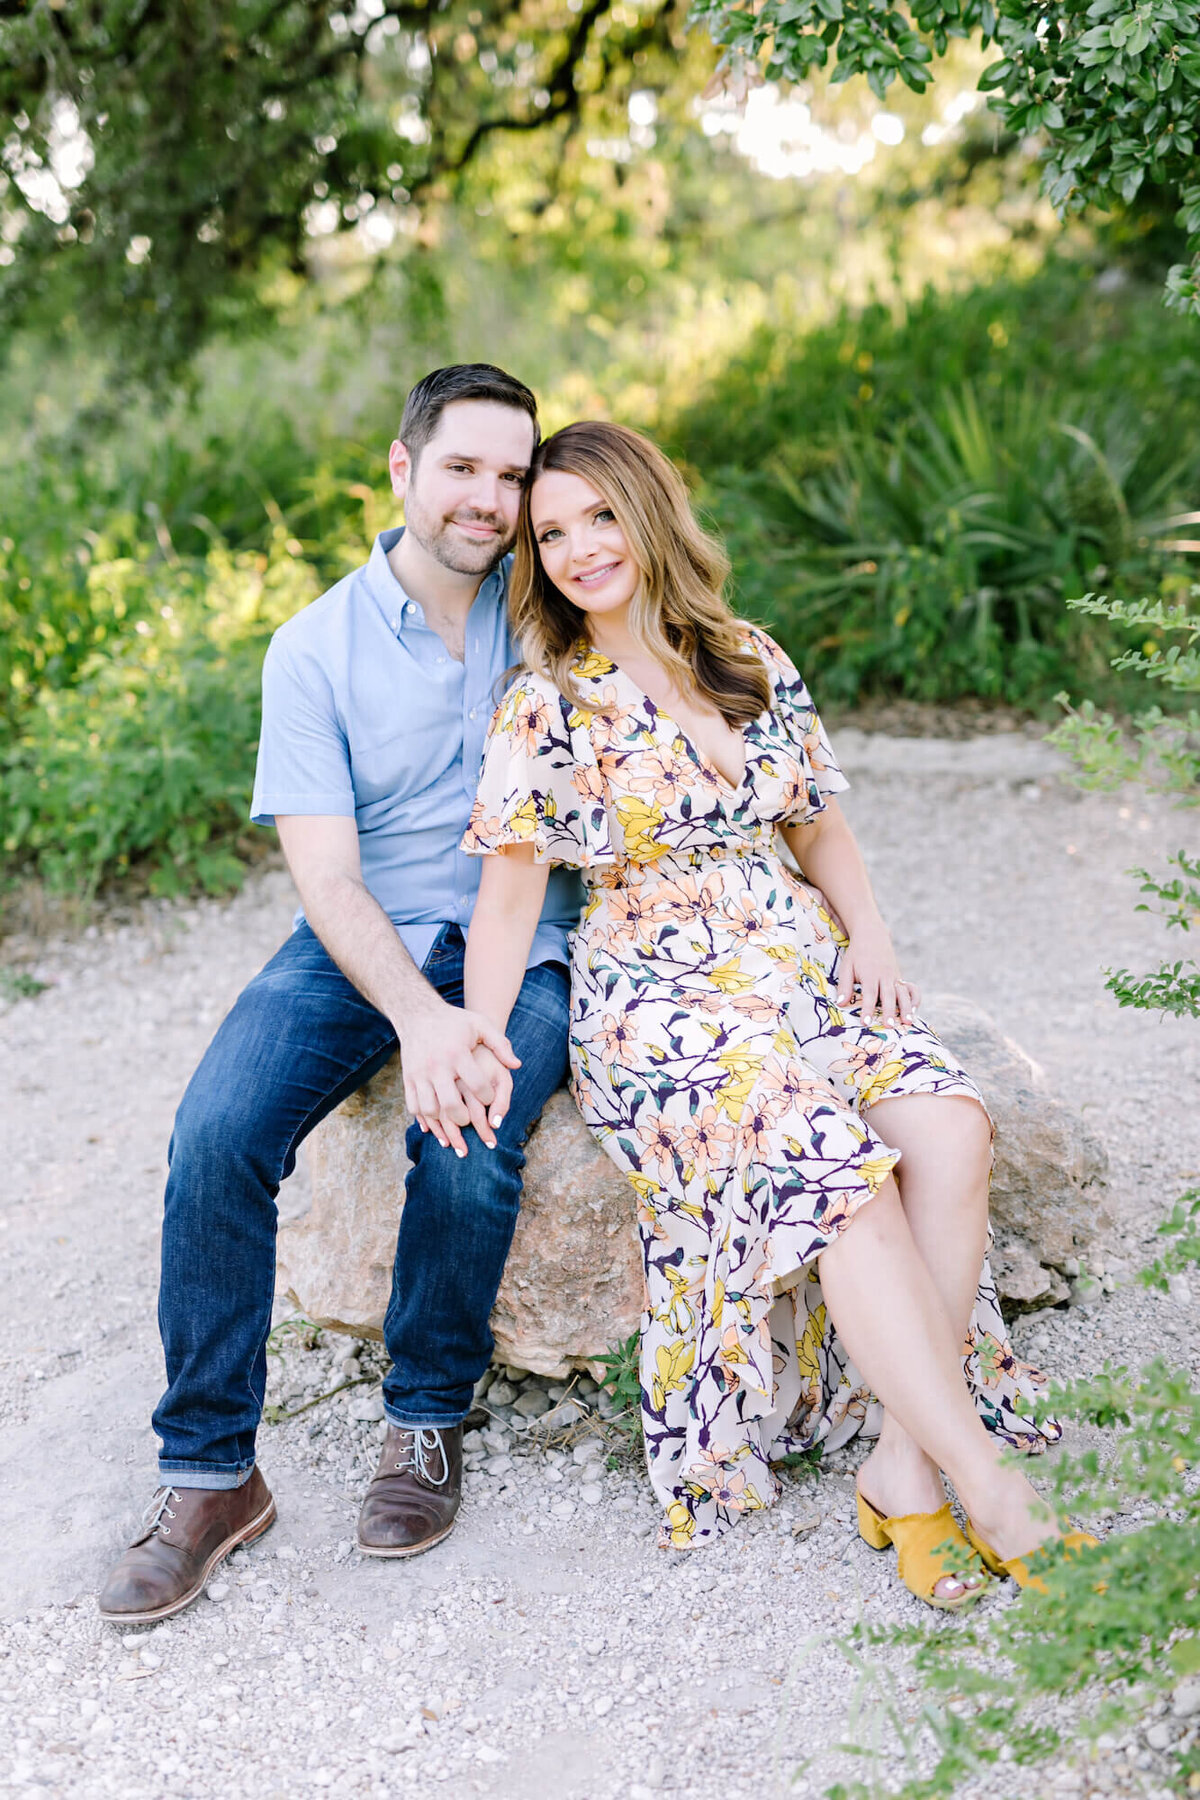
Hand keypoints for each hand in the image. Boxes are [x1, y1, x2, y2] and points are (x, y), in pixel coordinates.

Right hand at [400, 1000, 520, 1157]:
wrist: (418, 1013)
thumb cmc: (454, 1021)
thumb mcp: (480, 1024)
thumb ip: (500, 1044)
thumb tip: (517, 1065)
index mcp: (457, 1053)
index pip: (477, 1085)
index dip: (488, 1096)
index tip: (490, 1097)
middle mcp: (436, 1065)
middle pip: (451, 1104)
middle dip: (464, 1118)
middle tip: (472, 1119)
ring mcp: (419, 1073)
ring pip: (430, 1109)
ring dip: (443, 1122)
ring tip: (456, 1122)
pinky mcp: (408, 1078)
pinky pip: (413, 1106)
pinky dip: (424, 1118)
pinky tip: (435, 1124)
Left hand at [835, 926, 919, 1028]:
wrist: (872, 935)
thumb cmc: (856, 954)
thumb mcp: (846, 967)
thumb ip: (845, 986)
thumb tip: (840, 1003)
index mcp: (870, 974)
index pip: (869, 994)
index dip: (867, 1009)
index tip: (866, 1022)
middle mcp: (884, 976)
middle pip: (888, 995)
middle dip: (890, 1011)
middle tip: (890, 1026)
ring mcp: (895, 976)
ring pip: (902, 993)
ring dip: (906, 1008)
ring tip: (908, 1022)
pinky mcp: (900, 977)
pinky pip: (911, 988)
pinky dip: (914, 999)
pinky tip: (914, 1010)